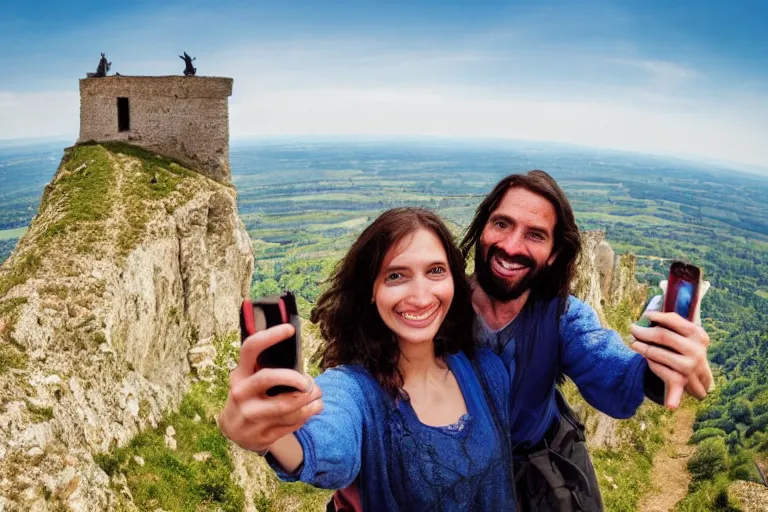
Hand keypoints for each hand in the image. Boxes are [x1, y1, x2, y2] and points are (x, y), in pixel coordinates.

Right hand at [218, 323, 322, 452]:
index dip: (270, 336)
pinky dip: (306, 415)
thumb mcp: (249, 379)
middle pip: (270, 377)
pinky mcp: (261, 435)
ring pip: (288, 405)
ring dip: (311, 400)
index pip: (251, 349)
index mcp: (239, 374)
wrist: (234, 431)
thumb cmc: (250, 396)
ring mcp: (250, 416)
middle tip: (309, 383)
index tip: (290, 329)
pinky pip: (292, 423)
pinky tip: (310, 410)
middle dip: (296, 378)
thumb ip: (269, 367)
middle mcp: (241, 393)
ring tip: (318, 396)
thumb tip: (301, 361)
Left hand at [630, 311, 712, 408]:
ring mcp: (690, 366)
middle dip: (644, 332)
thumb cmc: (684, 346)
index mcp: (697, 333)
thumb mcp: (684, 333)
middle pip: (662, 336)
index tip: (644, 315)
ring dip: (643, 348)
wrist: (700, 375)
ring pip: (659, 354)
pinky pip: (664, 374)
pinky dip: (657, 373)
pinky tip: (654, 377)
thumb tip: (646, 316)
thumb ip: (669, 323)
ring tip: (634, 344)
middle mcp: (696, 350)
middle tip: (632, 329)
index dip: (656, 316)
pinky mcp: (683, 380)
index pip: (674, 320)